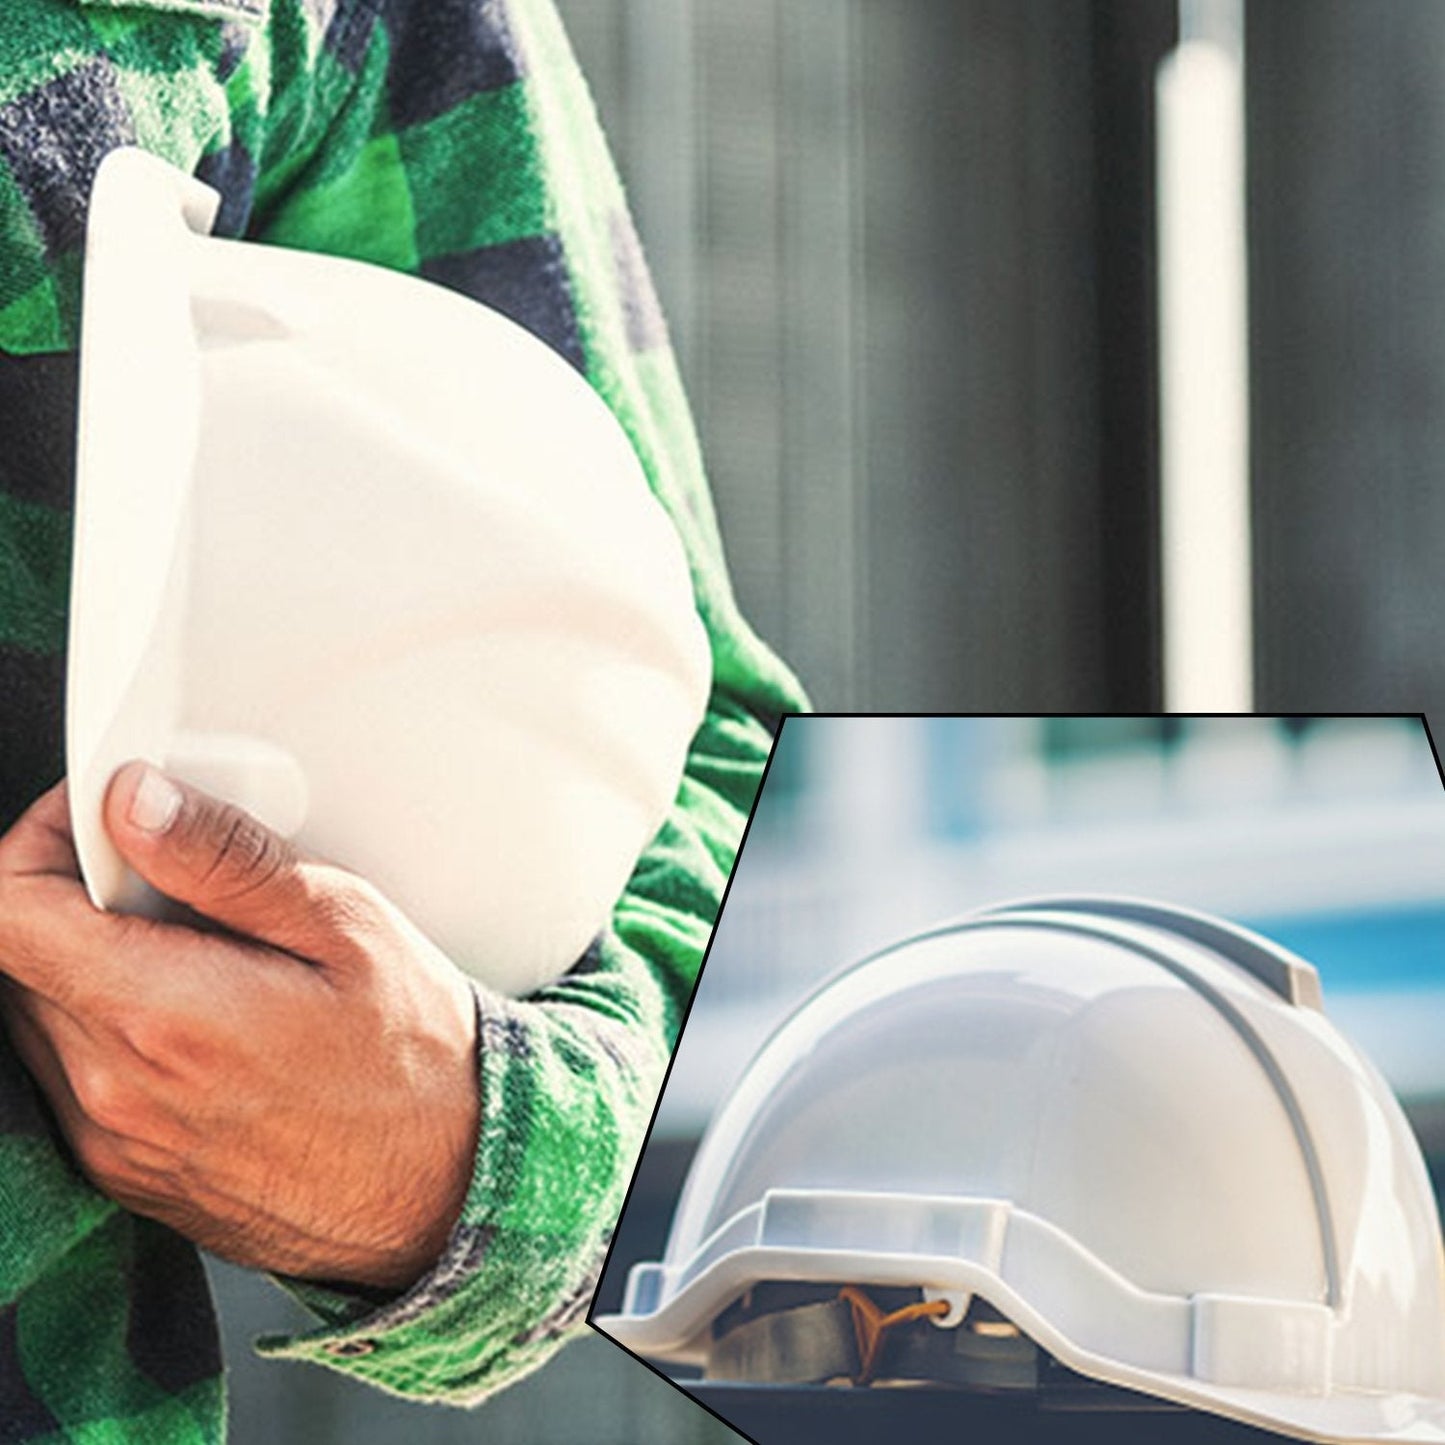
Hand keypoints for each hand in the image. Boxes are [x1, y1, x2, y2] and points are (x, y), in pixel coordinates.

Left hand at [0, 766, 479, 1291]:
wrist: (447, 1185)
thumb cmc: (411, 1058)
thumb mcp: (345, 925)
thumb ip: (226, 860)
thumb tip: (135, 802)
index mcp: (165, 1014)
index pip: (7, 909)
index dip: (41, 841)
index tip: (102, 821)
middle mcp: (116, 1088)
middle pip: (18, 955)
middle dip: (77, 896)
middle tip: (174, 884)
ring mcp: (112, 1141)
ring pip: (38, 1013)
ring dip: (90, 963)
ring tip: (197, 956)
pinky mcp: (122, 1173)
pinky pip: (71, 1073)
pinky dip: (109, 1026)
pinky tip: (197, 1020)